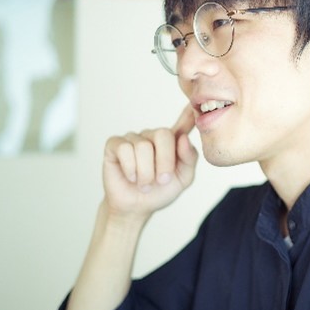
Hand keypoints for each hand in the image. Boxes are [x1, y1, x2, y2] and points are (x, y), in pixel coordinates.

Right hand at [101, 106, 197, 220]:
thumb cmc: (160, 192)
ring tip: (144, 184)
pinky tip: (130, 177)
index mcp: (172, 142)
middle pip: (163, 134)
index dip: (188, 112)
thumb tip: (184, 139)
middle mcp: (153, 136)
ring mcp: (134, 138)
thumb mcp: (183, 179)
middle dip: (165, 161)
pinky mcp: (115, 144)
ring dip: (146, 172)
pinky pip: (125, 149)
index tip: (194, 102)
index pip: (183, 123)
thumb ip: (189, 159)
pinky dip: (130, 168)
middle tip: (161, 180)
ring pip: (143, 146)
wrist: (136, 208)